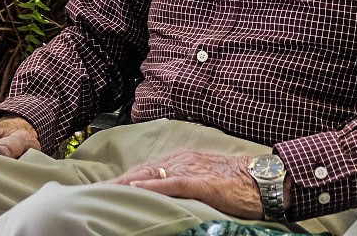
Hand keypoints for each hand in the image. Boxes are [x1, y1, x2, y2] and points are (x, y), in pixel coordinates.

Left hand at [111, 148, 265, 218]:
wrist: (263, 179)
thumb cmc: (237, 183)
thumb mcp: (204, 180)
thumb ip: (183, 184)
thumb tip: (164, 197)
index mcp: (182, 159)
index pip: (145, 170)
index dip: (123, 179)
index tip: (103, 189)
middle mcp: (181, 160)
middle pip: (141, 171)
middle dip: (117, 182)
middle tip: (93, 193)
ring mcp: (190, 169)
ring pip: (151, 176)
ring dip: (126, 184)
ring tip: (104, 193)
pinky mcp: (200, 181)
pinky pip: (171, 184)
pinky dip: (151, 187)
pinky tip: (135, 191)